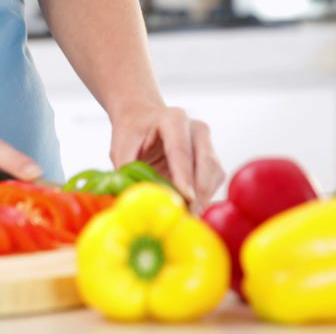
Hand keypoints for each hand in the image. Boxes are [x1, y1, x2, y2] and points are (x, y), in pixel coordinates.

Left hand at [109, 103, 224, 212]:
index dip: (185, 176)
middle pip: (206, 162)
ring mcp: (207, 142)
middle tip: (188, 215)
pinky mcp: (211, 158)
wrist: (142, 120)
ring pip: (214, 173)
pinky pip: (215, 180)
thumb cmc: (132, 134)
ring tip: (186, 214)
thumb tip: (132, 198)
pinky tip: (189, 206)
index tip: (186, 198)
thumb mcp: (121, 150)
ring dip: (203, 196)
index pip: (181, 150)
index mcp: (173, 120)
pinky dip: (204, 196)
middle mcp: (196, 128)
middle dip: (199, 191)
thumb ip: (126, 172)